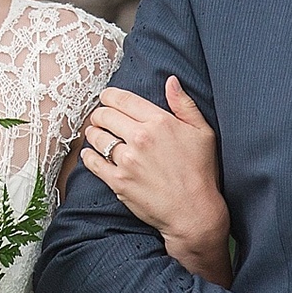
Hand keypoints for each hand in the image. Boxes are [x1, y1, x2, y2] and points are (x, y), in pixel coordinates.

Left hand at [78, 78, 231, 285]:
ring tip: (94, 133)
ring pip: (98, 138)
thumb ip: (184, 104)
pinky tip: (89, 152)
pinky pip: (94, 163)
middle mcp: (140, 138)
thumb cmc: (201, 172)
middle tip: (99, 116)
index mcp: (159, 122)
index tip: (105, 97)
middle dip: (99, 113)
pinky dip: (88, 155)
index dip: (109, 96)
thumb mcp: (202, 132)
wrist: (194, 211)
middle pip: (106, 116)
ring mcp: (127, 161)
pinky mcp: (118, 182)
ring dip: (93, 133)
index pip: (123, 100)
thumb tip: (171, 80)